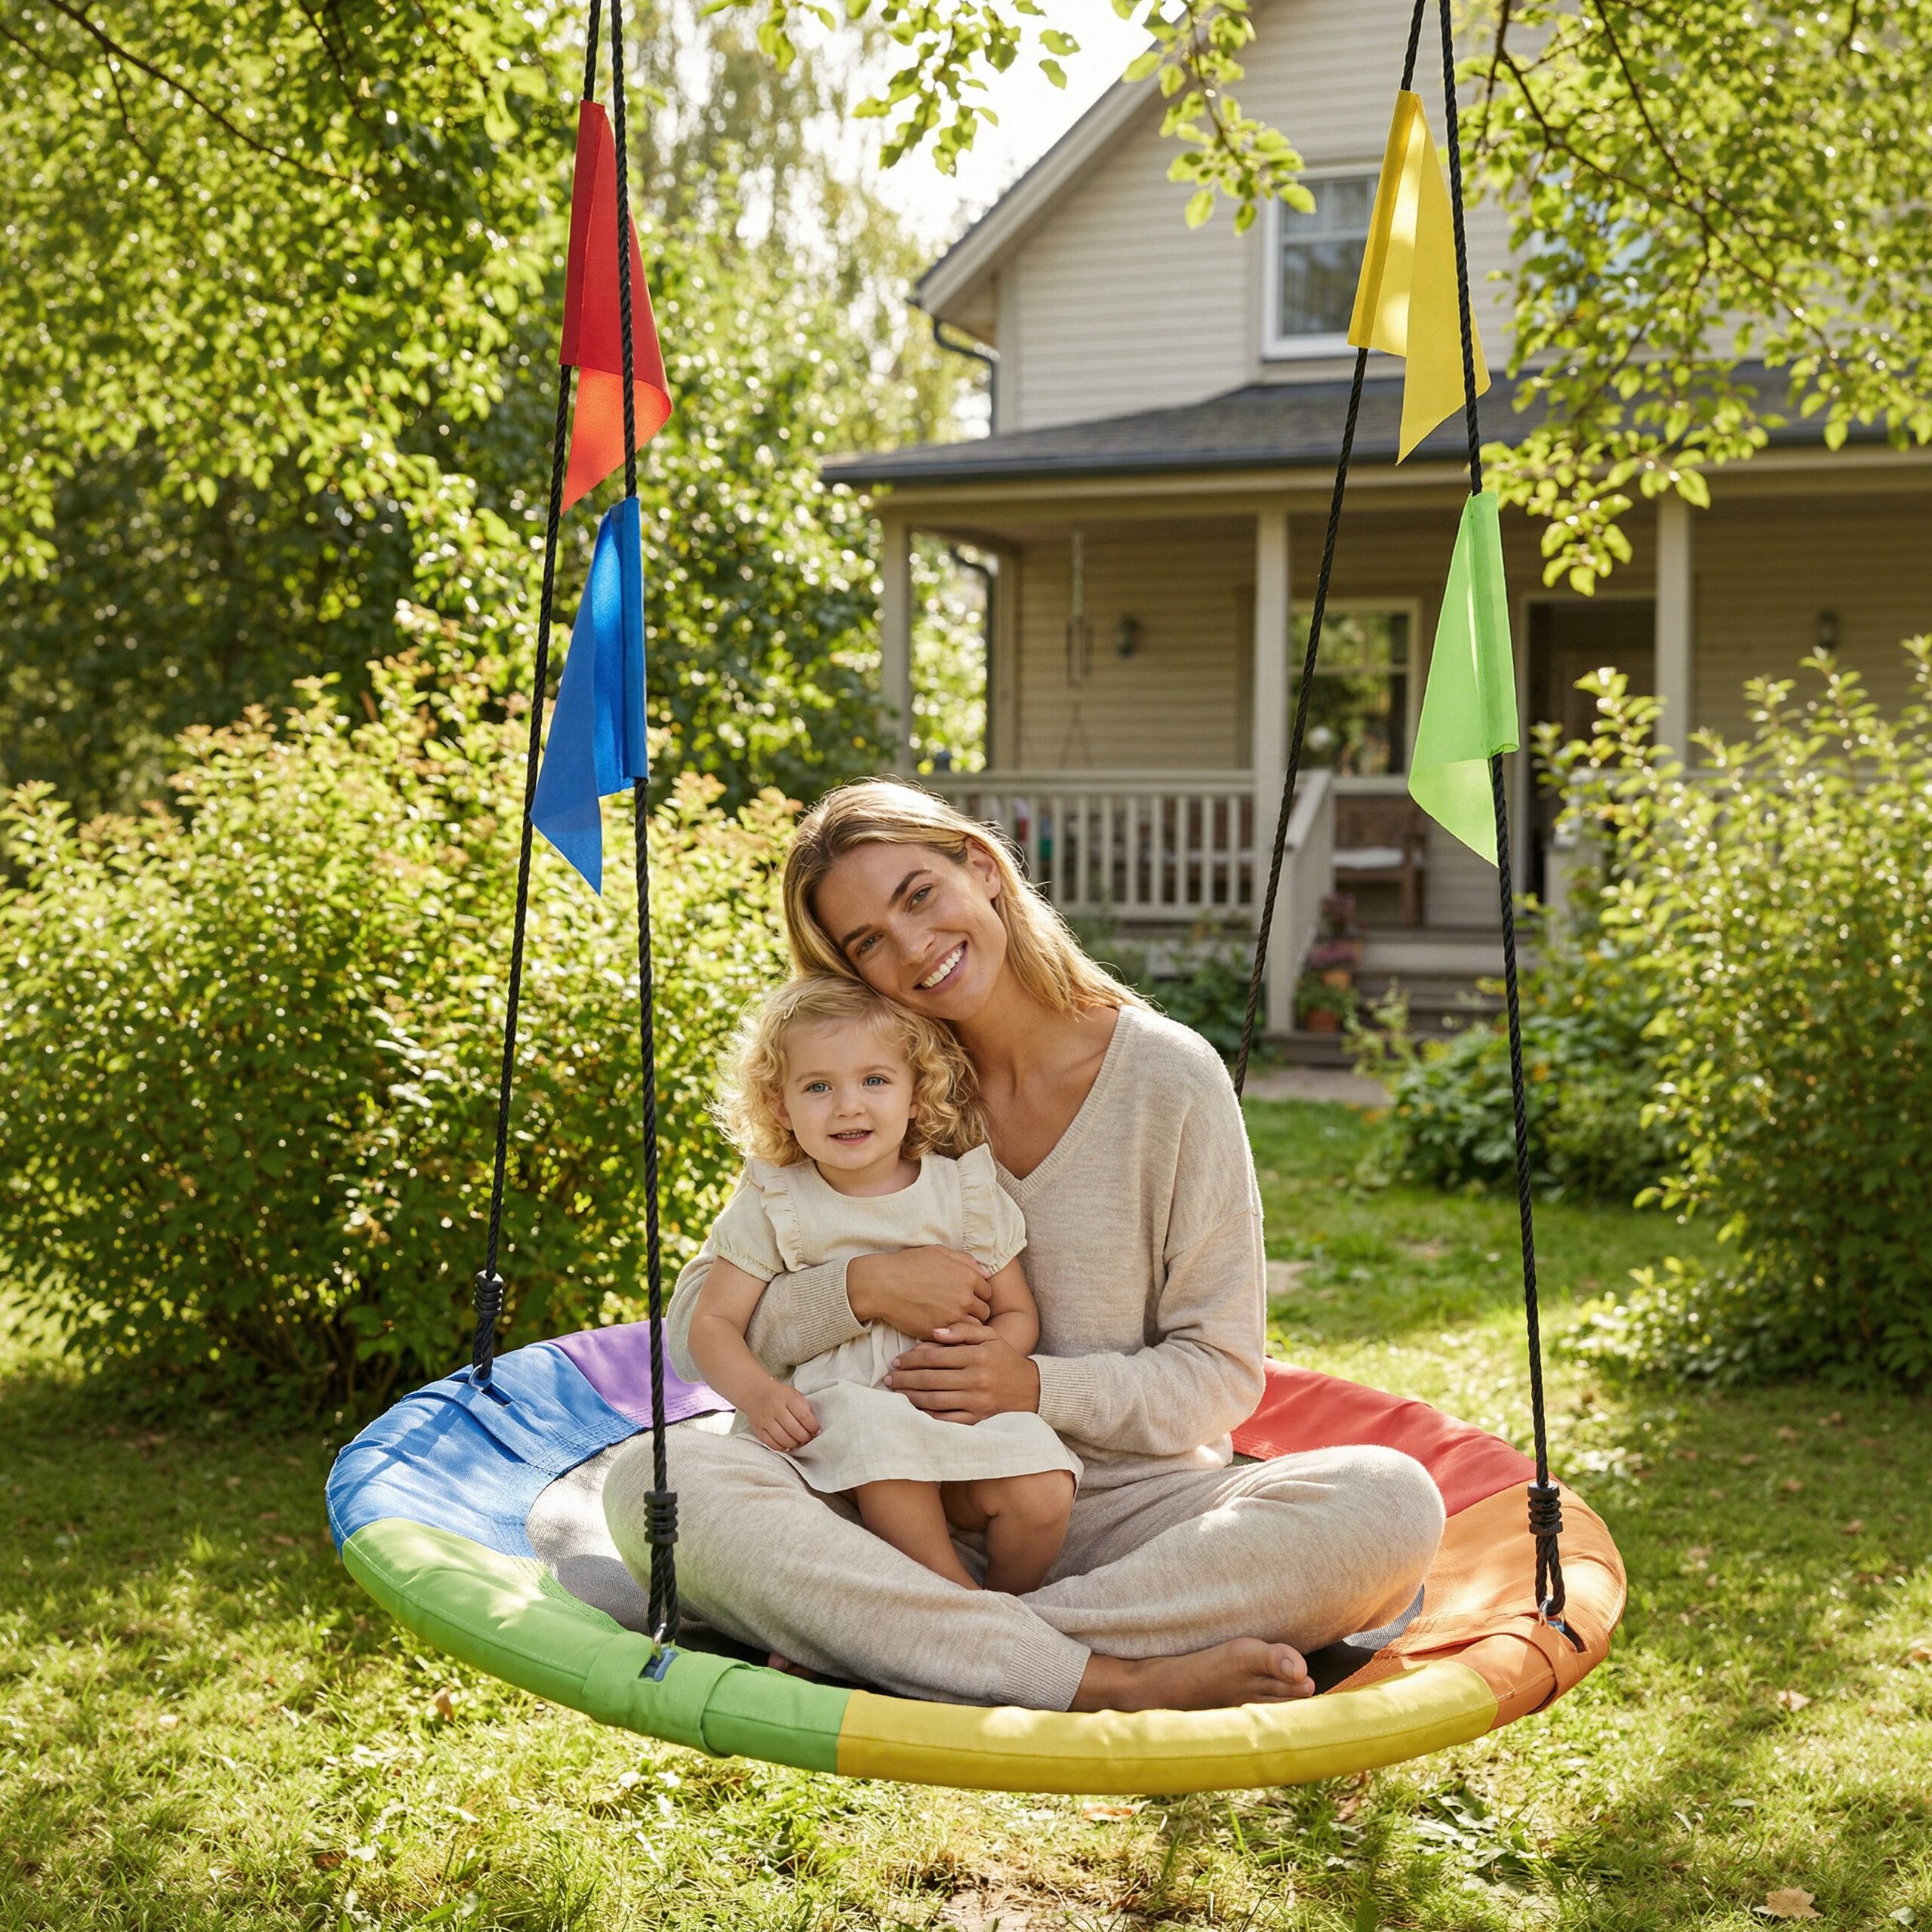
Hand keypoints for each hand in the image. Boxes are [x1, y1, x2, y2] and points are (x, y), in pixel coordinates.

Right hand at [741, 1381, 819, 1453]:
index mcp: (788, 1398)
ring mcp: (765, 1419)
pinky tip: (787, 1445)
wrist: (755, 1392)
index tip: (816, 1431)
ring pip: (783, 1439)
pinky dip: (782, 1447)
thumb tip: (813, 1428)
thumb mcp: (794, 1395)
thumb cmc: (779, 1395)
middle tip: (808, 1439)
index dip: (813, 1427)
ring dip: (795, 1444)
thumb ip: (804, 1409)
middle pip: (794, 1430)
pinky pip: (771, 1443)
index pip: (804, 1416)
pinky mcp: (758, 1429)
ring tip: (799, 1443)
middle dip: (805, 1438)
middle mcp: (776, 1408)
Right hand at [847, 1246, 991, 1338]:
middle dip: (974, 1312)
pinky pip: (956, 1339)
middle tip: (959, 1312)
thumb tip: (986, 1274)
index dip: (976, 1295)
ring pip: (973, 1328)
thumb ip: (965, 1261)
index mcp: (968, 1276)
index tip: (965, 1298)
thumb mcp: (938, 1252)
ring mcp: (953, 1317)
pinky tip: (942, 1330)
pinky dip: (952, 1336)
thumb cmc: (908, 1265)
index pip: (987, 1292)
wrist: (881, 1284)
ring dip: (965, 1326)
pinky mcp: (940, 1332)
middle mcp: (965, 1297)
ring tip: (951, 1322)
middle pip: (984, 1312)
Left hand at [885, 1328, 1040, 1424]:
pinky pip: (946, 1420)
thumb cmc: (1005, 1359)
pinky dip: (927, 1416)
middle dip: (905, 1379)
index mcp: (977, 1355)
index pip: (935, 1357)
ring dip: (910, 1397)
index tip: (897, 1361)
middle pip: (930, 1379)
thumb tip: (933, 1332)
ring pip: (934, 1400)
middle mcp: (976, 1379)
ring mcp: (977, 1402)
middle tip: (888, 1378)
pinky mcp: (978, 1420)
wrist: (1032, 1390)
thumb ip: (962, 1330)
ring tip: (895, 1393)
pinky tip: (913, 1411)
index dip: (912, 1359)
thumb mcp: (990, 1336)